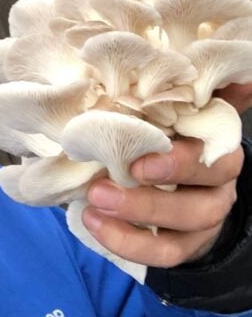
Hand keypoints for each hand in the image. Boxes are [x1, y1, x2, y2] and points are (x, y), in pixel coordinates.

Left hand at [79, 80, 250, 268]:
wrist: (175, 175)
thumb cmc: (171, 132)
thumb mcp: (184, 110)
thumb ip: (203, 94)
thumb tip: (241, 74)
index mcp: (217, 150)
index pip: (212, 160)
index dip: (178, 164)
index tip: (137, 162)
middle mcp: (218, 188)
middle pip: (202, 203)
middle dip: (150, 200)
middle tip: (101, 188)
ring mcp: (203, 221)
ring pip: (181, 229)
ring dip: (134, 219)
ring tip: (92, 203)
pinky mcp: (184, 245)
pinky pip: (162, 255)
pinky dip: (125, 242)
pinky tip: (93, 222)